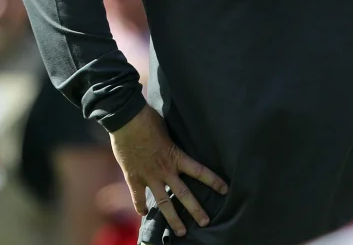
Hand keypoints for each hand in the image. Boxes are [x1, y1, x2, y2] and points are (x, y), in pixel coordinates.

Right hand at [110, 106, 227, 237]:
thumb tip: (179, 141)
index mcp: (176, 156)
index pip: (200, 171)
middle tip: (205, 222)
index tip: (225, 190)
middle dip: (196, 210)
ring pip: (163, 202)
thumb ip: (174, 141)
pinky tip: (144, 215)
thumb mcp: (169, 128)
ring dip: (172, 218)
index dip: (214, 181)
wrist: (126, 118)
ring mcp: (149, 175)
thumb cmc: (149, 118)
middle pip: (184, 194)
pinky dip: (140, 206)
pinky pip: (138, 196)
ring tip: (180, 232)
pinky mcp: (133, 177)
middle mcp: (165, 170)